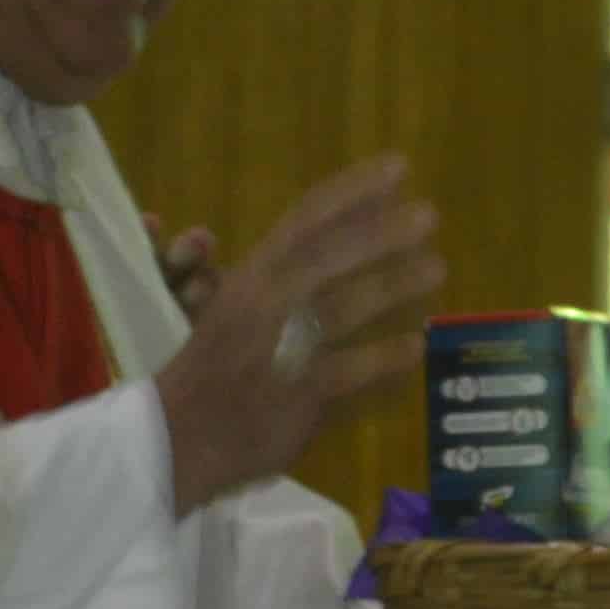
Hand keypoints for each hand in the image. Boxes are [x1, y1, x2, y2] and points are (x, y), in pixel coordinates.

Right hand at [156, 157, 442, 509]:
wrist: (173, 440)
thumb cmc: (209, 370)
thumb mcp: (235, 309)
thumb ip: (285, 275)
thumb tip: (345, 235)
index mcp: (249, 279)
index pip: (305, 221)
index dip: (353, 191)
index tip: (398, 168)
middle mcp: (263, 307)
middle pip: (327, 258)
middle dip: (380, 232)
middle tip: (429, 215)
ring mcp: (279, 353)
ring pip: (341, 310)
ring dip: (392, 286)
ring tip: (436, 268)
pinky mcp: (295, 401)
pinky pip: (347, 375)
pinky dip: (382, 361)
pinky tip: (415, 347)